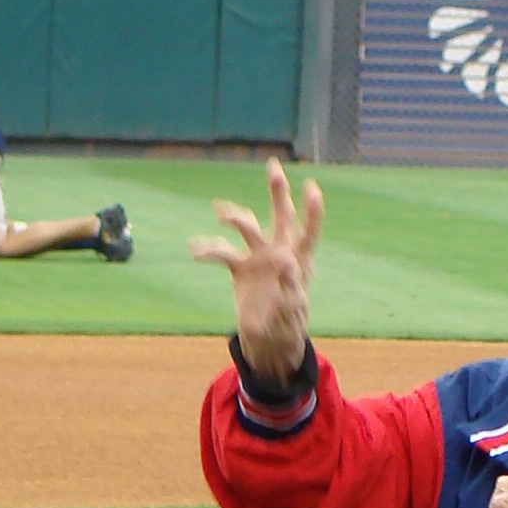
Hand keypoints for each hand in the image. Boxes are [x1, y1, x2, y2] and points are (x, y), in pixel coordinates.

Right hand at [192, 157, 323, 377]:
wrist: (268, 340)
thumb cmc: (287, 326)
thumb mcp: (292, 310)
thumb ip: (290, 286)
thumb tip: (285, 260)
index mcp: (300, 261)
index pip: (308, 231)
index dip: (312, 210)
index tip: (311, 187)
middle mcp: (279, 252)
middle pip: (280, 215)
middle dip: (277, 191)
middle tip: (273, 167)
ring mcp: (258, 257)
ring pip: (247, 227)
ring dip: (233, 216)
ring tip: (220, 213)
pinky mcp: (240, 268)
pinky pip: (223, 253)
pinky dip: (209, 249)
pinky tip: (195, 250)